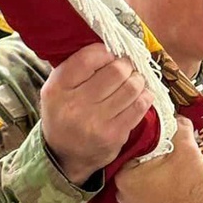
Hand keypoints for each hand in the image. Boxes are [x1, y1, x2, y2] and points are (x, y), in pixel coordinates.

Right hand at [40, 43, 152, 185]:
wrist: (65, 157)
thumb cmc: (64, 115)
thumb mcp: (57, 89)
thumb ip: (76, 68)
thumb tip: (111, 46)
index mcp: (57, 89)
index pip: (89, 58)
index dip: (106, 52)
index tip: (110, 55)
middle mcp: (75, 105)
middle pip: (116, 71)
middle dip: (126, 65)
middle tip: (126, 67)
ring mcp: (96, 122)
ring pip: (131, 87)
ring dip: (138, 79)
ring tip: (134, 80)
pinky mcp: (115, 135)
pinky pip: (140, 106)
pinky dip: (145, 95)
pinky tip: (141, 94)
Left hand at [114, 117, 202, 202]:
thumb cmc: (190, 188)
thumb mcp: (188, 150)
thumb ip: (179, 127)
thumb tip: (175, 116)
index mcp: (124, 174)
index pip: (131, 141)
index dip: (148, 130)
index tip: (161, 125)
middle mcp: (120, 188)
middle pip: (135, 155)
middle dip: (151, 145)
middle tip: (167, 137)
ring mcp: (129, 199)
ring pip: (140, 168)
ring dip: (152, 159)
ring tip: (169, 152)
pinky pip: (144, 181)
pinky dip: (153, 173)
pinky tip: (167, 168)